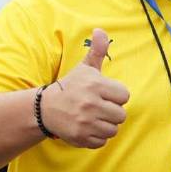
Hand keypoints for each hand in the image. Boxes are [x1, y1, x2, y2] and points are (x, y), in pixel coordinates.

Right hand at [41, 28, 129, 148]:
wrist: (45, 108)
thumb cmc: (71, 86)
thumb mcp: (84, 68)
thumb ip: (97, 50)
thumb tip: (101, 30)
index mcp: (95, 85)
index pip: (124, 96)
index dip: (116, 96)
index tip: (104, 94)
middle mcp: (91, 104)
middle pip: (121, 115)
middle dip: (112, 112)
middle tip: (98, 107)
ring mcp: (85, 122)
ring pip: (113, 129)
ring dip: (105, 125)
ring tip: (93, 117)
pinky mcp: (81, 137)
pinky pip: (102, 141)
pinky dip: (97, 137)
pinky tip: (87, 127)